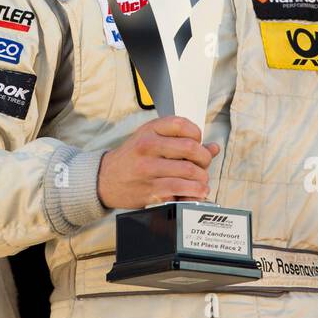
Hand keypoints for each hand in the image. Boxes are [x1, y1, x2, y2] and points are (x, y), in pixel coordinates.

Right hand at [96, 116, 220, 209]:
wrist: (104, 179)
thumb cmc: (132, 158)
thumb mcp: (150, 140)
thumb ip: (180, 141)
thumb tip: (213, 147)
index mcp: (149, 130)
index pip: (183, 125)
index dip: (197, 135)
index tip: (197, 144)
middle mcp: (148, 146)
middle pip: (190, 148)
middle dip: (204, 159)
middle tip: (203, 166)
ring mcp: (148, 168)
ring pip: (188, 170)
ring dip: (202, 179)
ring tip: (202, 182)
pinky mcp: (149, 189)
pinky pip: (179, 189)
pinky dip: (194, 192)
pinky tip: (197, 192)